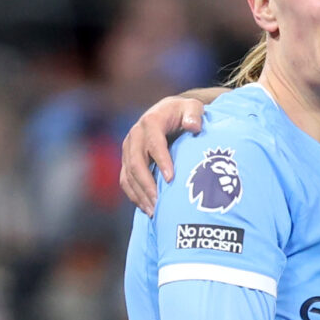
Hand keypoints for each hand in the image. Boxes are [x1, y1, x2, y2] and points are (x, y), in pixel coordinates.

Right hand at [121, 95, 208, 214]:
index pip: (154, 143)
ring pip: (128, 174)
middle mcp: (135, 135)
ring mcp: (129, 149)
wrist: (169, 113)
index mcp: (151, 122)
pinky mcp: (127, 160)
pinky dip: (134, 195)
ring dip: (140, 194)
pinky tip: (147, 209)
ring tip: (154, 211)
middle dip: (148, 184)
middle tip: (160, 203)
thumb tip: (193, 126)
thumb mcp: (193, 108)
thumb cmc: (185, 112)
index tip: (171, 179)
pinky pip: (126, 180)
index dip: (161, 161)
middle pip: (137, 162)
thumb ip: (194, 114)